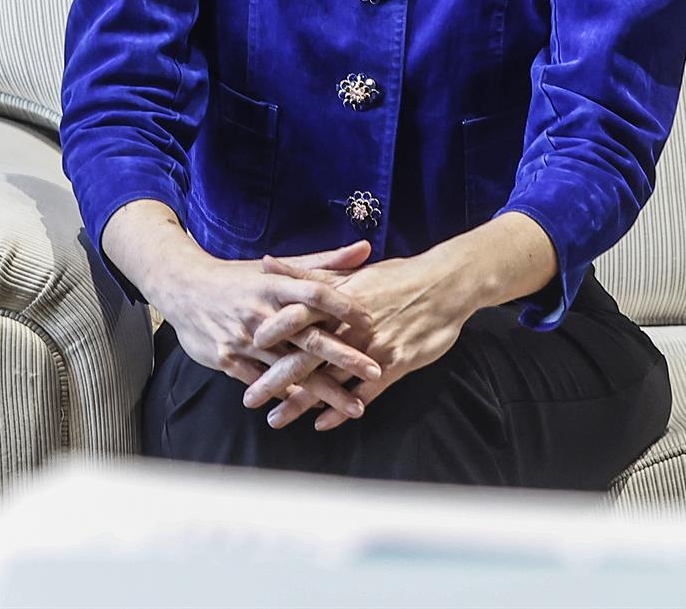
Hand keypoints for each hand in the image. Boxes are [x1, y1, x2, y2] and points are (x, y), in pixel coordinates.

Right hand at [149, 241, 379, 423]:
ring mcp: (242, 337)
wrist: (180, 286)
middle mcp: (259, 312)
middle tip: (376, 372)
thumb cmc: (235, 279)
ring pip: (288, 367)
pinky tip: (309, 409)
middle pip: (307, 336)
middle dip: (344, 357)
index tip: (371, 321)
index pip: (314, 292)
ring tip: (354, 407)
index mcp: (273, 284)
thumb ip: (322, 262)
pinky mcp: (226, 357)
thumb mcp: (274, 267)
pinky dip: (284, 396)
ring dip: (323, 390)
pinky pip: (259, 381)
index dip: (344, 305)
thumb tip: (364, 248)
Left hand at [249, 251, 475, 430]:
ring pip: (329, 379)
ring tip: (277, 419)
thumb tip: (268, 261)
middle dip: (274, 380)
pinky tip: (321, 423)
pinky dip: (341, 409)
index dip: (268, 334)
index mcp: (334, 300)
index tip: (241, 348)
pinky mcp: (395, 363)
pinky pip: (363, 392)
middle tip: (249, 399)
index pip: (293, 317)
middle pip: (304, 356)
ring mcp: (372, 346)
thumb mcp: (349, 272)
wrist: (444, 284)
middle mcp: (348, 325)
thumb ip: (307, 274)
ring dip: (302, 402)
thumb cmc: (394, 277)